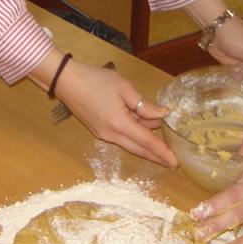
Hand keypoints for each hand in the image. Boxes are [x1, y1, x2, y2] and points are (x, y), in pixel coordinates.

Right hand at [57, 62, 178, 168]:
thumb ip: (144, 104)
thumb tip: (162, 114)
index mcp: (120, 124)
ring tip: (161, 142)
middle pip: (138, 149)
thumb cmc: (96, 80)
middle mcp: (111, 134)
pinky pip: (121, 138)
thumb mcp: (124, 87)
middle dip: (156, 156)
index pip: (147, 142)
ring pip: (130, 144)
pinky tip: (142, 129)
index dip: (162, 152)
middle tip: (172, 162)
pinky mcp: (98, 130)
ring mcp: (103, 134)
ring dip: (145, 144)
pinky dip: (134, 137)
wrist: (66, 81)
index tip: (176, 162)